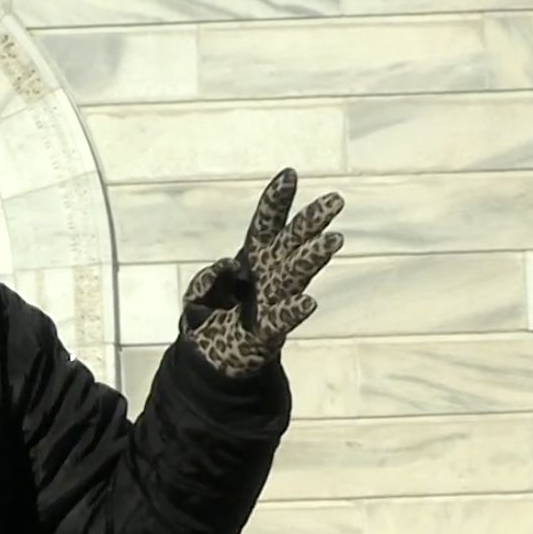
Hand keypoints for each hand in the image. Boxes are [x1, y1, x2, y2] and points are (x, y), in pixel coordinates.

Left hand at [181, 168, 343, 376]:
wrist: (210, 359)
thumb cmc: (211, 315)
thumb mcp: (198, 291)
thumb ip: (209, 276)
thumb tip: (229, 265)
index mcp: (253, 258)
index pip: (267, 223)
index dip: (277, 200)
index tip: (290, 174)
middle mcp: (269, 274)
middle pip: (292, 242)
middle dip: (312, 220)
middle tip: (335, 200)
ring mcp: (273, 300)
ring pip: (296, 274)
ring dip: (313, 257)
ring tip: (333, 240)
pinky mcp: (268, 332)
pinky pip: (283, 319)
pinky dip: (294, 311)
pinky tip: (308, 302)